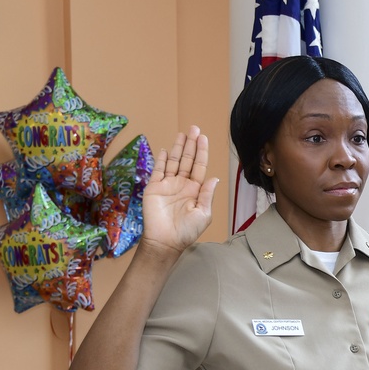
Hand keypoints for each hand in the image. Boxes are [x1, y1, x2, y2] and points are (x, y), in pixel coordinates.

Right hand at [142, 126, 217, 252]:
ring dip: (179, 148)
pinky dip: (162, 159)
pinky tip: (167, 150)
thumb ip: (207, 195)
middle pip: (188, 160)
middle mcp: (182, 184)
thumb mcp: (203, 214)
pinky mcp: (154, 188)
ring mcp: (168, 185)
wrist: (165, 241)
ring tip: (183, 133)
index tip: (203, 138)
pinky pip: (158, 170)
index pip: (200, 166)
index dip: (202, 152)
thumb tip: (214, 178)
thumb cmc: (187, 231)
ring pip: (174, 162)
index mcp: (196, 190)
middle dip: (191, 144)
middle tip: (194, 128)